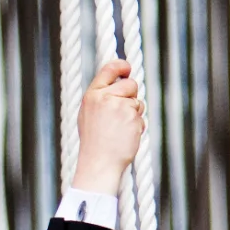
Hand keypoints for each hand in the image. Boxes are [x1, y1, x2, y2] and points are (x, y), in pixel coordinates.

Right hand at [74, 58, 145, 194]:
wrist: (99, 163)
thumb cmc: (94, 142)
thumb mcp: (89, 114)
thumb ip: (101, 98)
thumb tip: (117, 85)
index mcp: (92, 95)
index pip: (109, 70)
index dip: (121, 66)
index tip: (128, 67)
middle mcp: (106, 97)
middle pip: (130, 84)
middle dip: (132, 95)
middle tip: (124, 111)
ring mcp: (121, 107)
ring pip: (137, 102)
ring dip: (134, 114)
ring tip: (120, 129)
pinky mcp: (133, 118)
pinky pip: (141, 118)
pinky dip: (137, 127)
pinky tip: (126, 137)